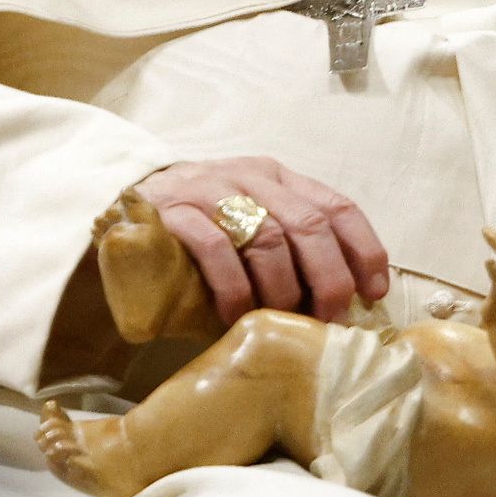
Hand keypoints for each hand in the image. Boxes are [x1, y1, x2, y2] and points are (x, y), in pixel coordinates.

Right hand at [133, 158, 388, 326]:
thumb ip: (290, 247)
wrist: (121, 212)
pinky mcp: (173, 211)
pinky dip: (234, 287)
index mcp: (279, 178)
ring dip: (282, 288)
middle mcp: (250, 176)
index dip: (363, 249)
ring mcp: (210, 189)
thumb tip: (342, 302)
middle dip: (328, 277)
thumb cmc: (198, 230)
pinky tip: (236, 315)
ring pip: (267, 237)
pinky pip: (215, 247)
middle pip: (309, 223)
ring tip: (281, 320)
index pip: (337, 205)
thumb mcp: (251, 225)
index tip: (373, 292)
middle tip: (328, 319)